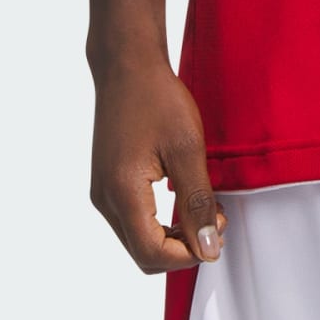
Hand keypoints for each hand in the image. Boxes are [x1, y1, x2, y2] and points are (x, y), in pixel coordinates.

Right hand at [88, 43, 227, 271]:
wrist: (128, 65)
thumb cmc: (158, 99)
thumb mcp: (188, 149)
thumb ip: (197, 203)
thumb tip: (207, 248)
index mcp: (121, 193)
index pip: (151, 253)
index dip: (188, 254)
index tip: (217, 232)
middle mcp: (104, 199)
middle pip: (142, 253)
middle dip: (182, 248)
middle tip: (215, 220)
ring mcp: (102, 192)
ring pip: (137, 239)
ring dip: (172, 236)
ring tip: (205, 208)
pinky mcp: (107, 182)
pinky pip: (132, 220)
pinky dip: (159, 221)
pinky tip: (184, 198)